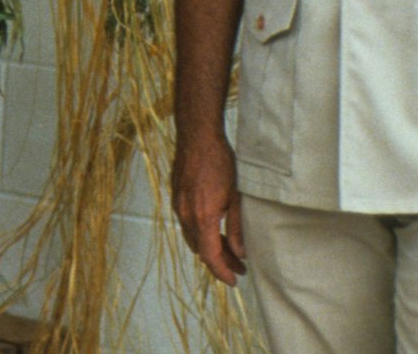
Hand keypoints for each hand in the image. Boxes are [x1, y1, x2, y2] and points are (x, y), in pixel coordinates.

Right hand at [172, 131, 245, 285]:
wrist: (197, 137)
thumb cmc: (220, 162)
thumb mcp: (236, 197)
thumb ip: (236, 227)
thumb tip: (241, 252)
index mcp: (202, 216)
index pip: (210, 255)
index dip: (222, 271)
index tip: (234, 281)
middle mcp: (186, 214)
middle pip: (200, 249)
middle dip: (219, 262)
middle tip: (239, 267)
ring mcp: (178, 205)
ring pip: (192, 237)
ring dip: (209, 247)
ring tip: (229, 251)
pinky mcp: (176, 197)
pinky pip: (187, 224)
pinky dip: (201, 233)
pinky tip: (214, 230)